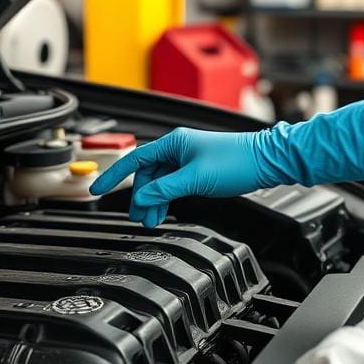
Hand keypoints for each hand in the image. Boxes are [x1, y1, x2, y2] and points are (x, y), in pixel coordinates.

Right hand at [90, 128, 269, 227]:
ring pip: (160, 181)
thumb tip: (142, 198)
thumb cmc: (236, 161)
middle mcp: (177, 148)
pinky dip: (167, 198)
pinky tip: (165, 210)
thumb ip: (165, 189)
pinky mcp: (197, 169)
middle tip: (140, 218)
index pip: (134, 159)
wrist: (267, 160)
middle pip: (147, 175)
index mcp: (172, 143)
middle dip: (141, 198)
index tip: (97, 188)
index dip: (114, 175)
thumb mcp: (195, 179)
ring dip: (154, 201)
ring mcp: (187, 159)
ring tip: (153, 220)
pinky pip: (173, 184)